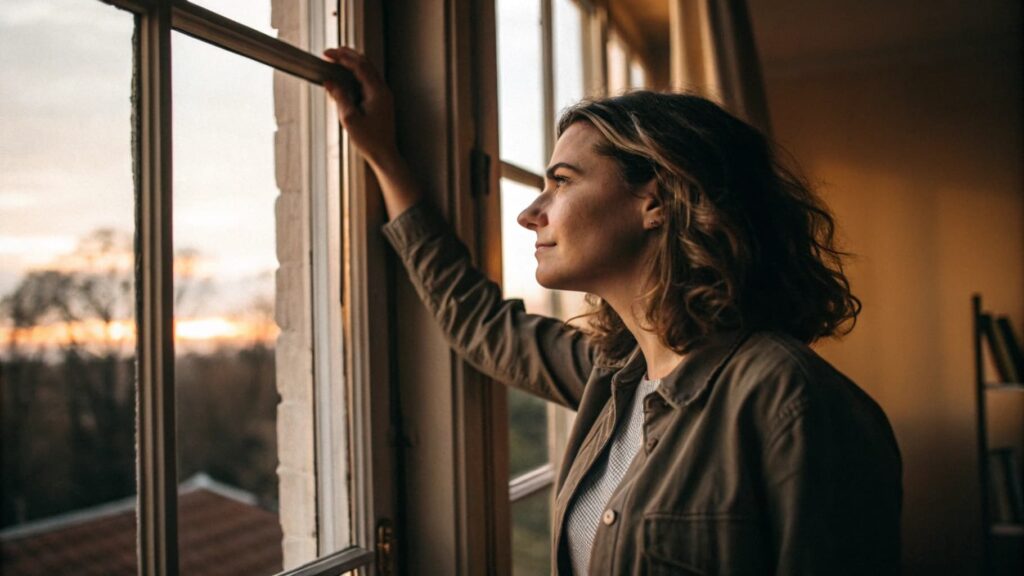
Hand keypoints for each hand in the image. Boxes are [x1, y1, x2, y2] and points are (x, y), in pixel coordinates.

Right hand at [322, 47, 398, 168]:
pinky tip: (347, 73)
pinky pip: (369, 78)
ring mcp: (383, 94)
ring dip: (353, 61)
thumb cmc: (369, 140)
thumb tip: (329, 82)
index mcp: (377, 92)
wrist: (384, 154)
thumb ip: (339, 97)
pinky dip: (357, 71)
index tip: (326, 54)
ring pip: (369, 69)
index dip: (342, 57)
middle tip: (330, 51)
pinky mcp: (381, 100)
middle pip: (366, 63)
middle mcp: (383, 90)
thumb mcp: (349, 119)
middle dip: (348, 54)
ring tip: (337, 57)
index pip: (359, 66)